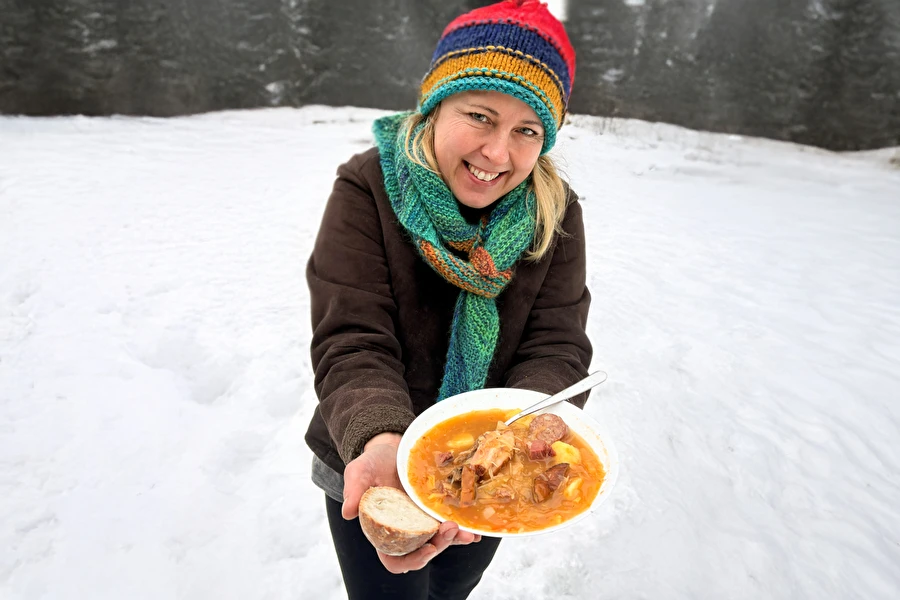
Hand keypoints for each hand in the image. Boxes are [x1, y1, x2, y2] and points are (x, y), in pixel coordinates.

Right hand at [342, 432, 481, 572]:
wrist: (391, 447)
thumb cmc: (372, 462)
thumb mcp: (359, 471)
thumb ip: (353, 490)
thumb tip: (348, 513)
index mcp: (384, 530)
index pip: (395, 558)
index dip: (410, 560)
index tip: (427, 549)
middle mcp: (406, 530)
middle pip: (423, 551)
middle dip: (440, 546)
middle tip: (450, 529)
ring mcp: (423, 520)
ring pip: (440, 540)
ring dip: (455, 539)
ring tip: (468, 533)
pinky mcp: (435, 508)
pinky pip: (449, 522)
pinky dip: (463, 528)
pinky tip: (474, 526)